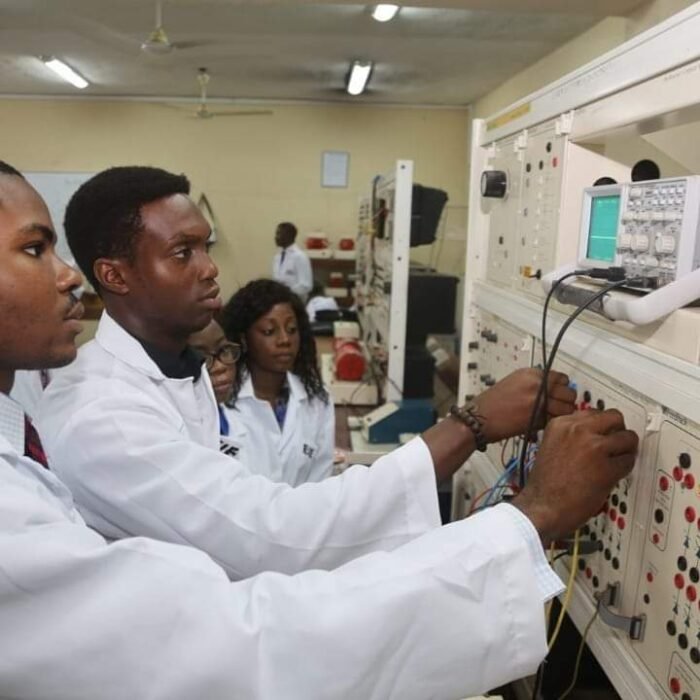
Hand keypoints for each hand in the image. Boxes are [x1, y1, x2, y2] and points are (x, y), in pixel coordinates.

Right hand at [475, 368, 575, 442]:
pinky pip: (555, 421)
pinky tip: (544, 425)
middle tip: (559, 408)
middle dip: (567, 401)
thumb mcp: (514, 382)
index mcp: (531, 373)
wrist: (479, 418)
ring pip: (566, 408)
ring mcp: (538, 401)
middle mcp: (537, 385)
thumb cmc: (491, 403)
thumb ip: (534, 383)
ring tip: (552, 418)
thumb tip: (552, 388)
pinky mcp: (537, 418)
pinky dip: (553, 424)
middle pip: (568, 392)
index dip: (563, 388)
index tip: (560, 394)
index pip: (562, 378)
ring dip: (563, 414)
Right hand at [512, 410, 638, 543]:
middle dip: (618, 431)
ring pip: (627, 438)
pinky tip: (614, 474)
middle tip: (617, 443)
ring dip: (626, 450)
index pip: (594, 412)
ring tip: (618, 460)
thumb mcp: (551, 446)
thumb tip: (595, 434)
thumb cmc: (544, 484)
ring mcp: (593, 448)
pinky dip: (625, 468)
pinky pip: (629, 461)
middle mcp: (577, 430)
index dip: (602, 425)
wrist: (541, 507)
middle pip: (614, 417)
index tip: (605, 432)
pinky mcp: (607, 468)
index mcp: (560, 424)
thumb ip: (571, 436)